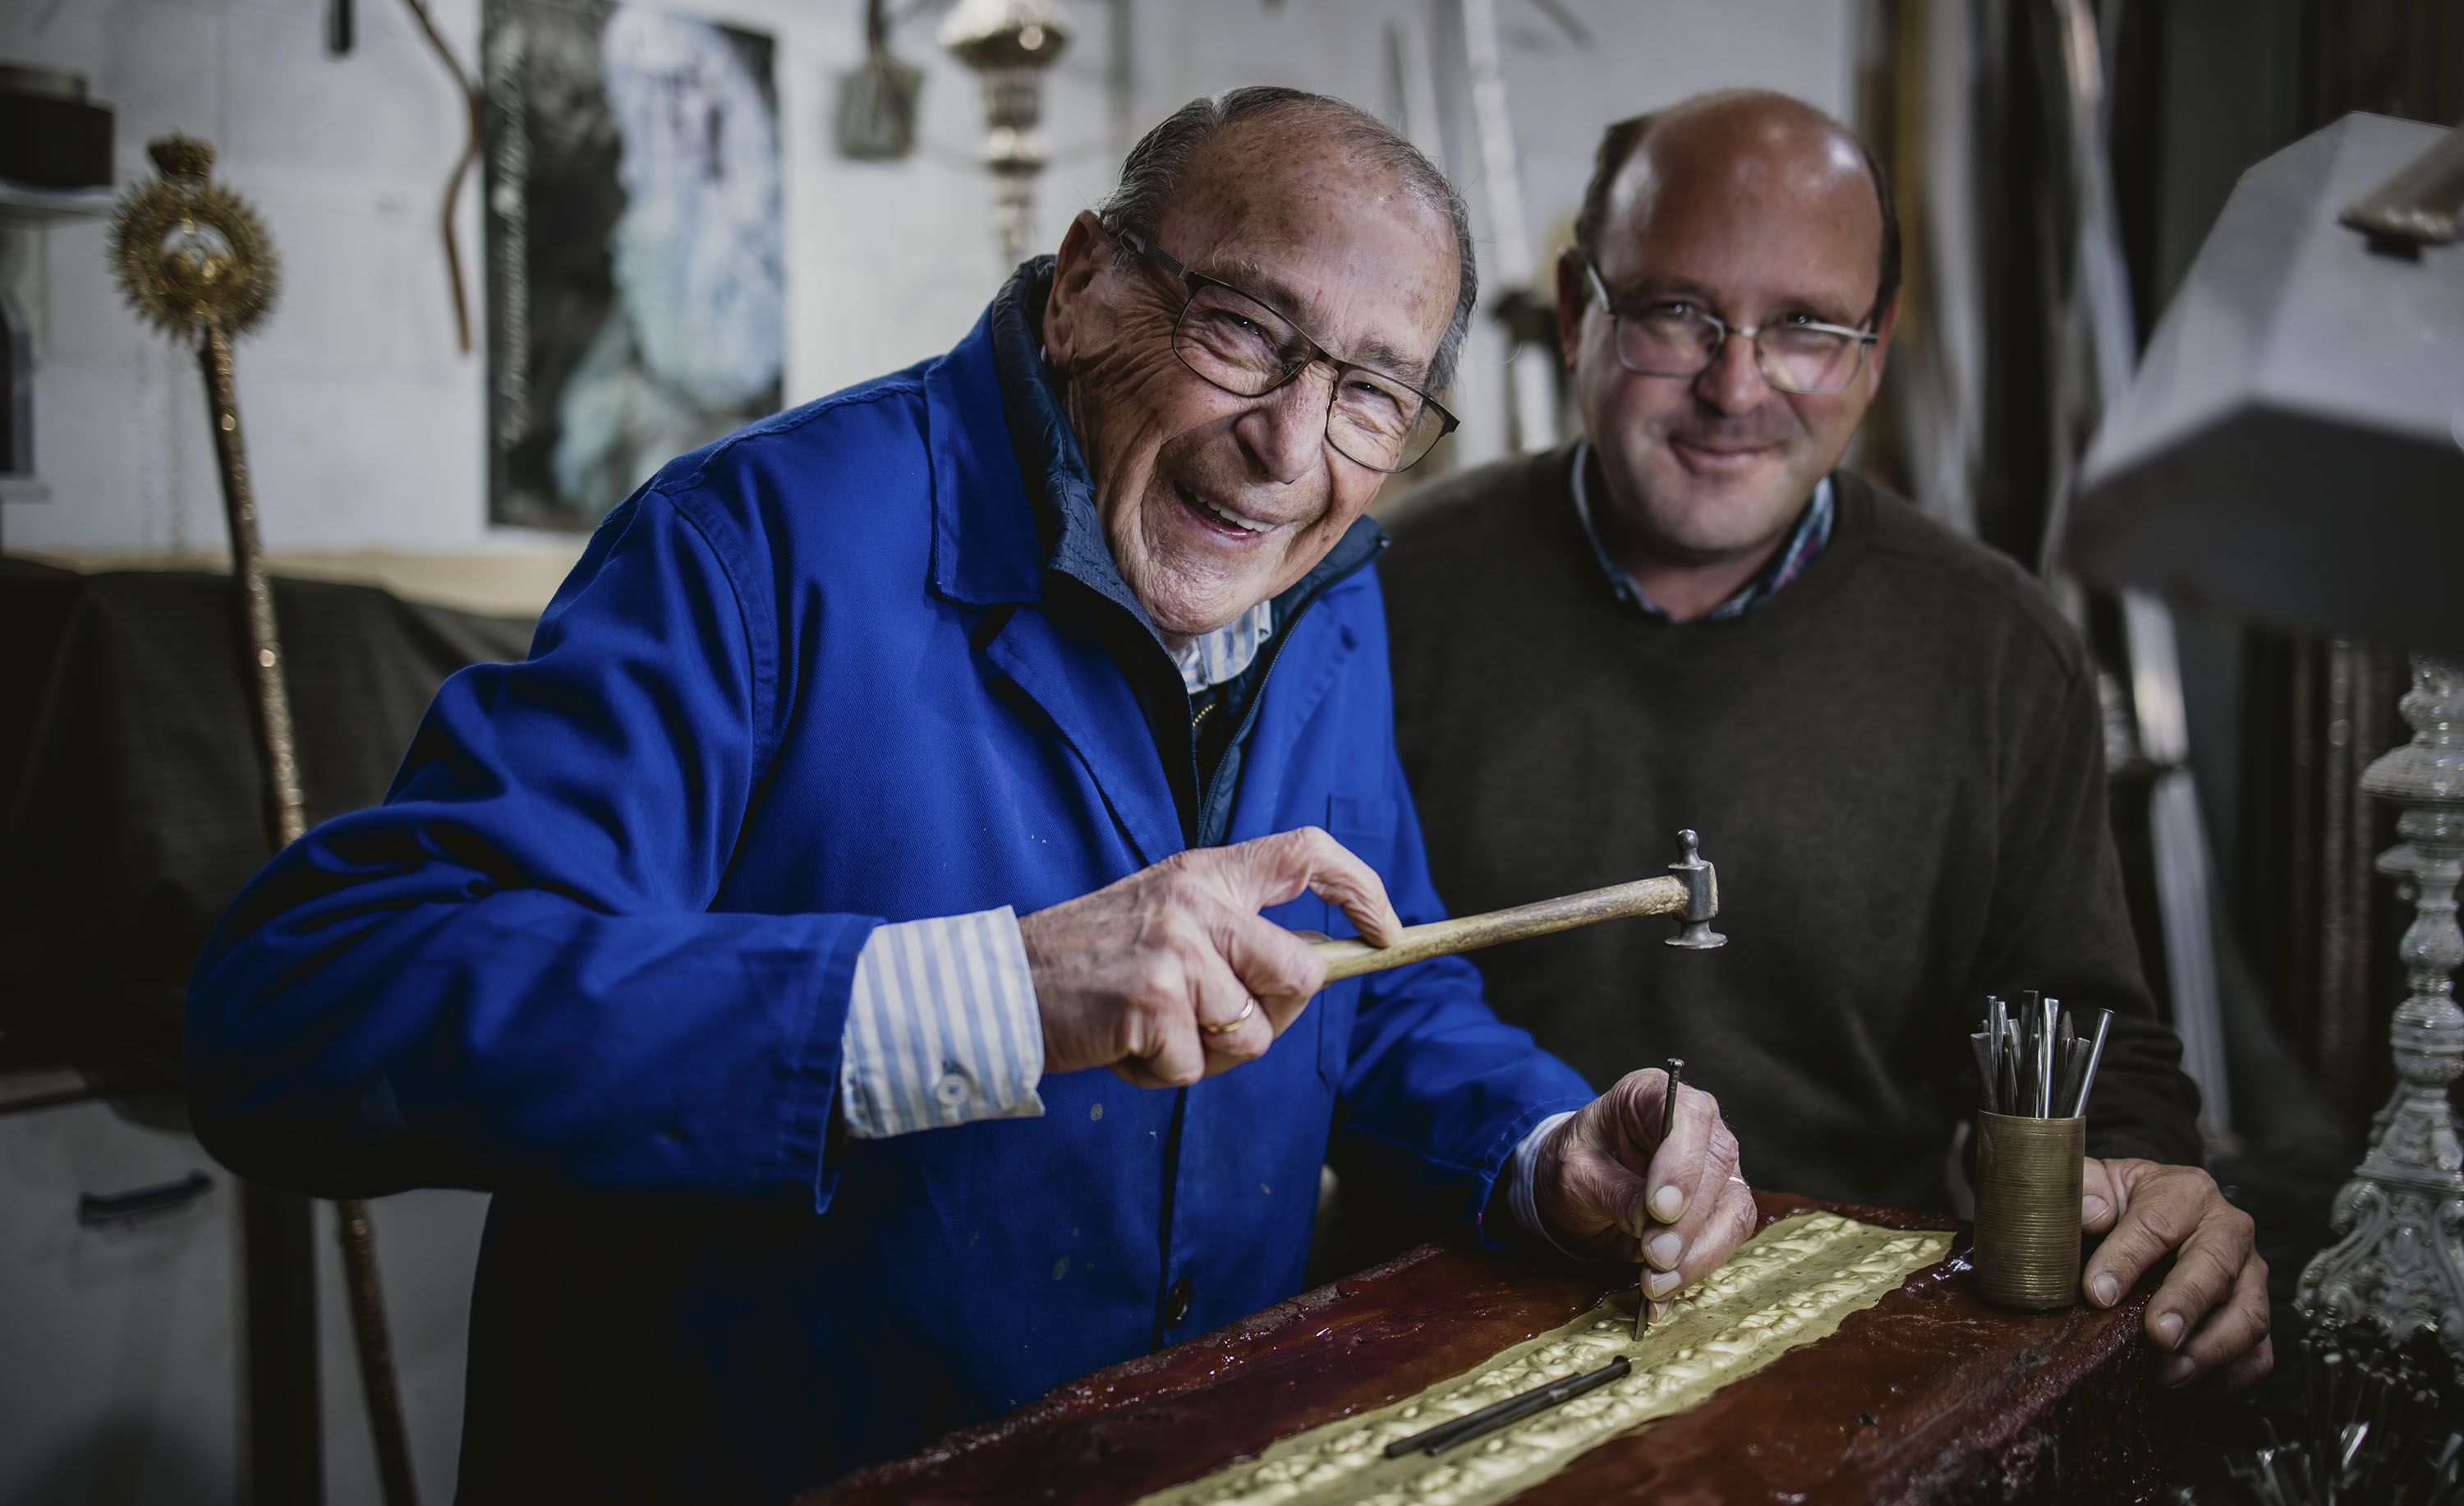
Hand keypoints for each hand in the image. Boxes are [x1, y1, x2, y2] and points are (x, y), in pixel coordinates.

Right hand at [1018, 828, 1401, 1088]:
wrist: (999, 987)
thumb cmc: (1088, 964)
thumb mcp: (1162, 919)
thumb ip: (1229, 933)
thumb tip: (1312, 972)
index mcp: (1204, 874)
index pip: (1306, 853)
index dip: (1362, 889)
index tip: (1386, 930)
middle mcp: (1197, 902)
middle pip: (1301, 975)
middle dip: (1272, 1018)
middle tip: (1213, 1023)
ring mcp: (1177, 949)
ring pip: (1254, 1035)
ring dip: (1208, 1054)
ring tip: (1153, 1031)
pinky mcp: (1155, 1000)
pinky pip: (1196, 1067)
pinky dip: (1160, 1074)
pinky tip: (1123, 1046)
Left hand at [1528, 1067, 1756, 1307]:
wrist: (1575, 1187)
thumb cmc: (1573, 1164)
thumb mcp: (1575, 1174)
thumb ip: (1614, 1192)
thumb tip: (1653, 1223)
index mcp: (1653, 1094)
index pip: (1689, 1115)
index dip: (1682, 1163)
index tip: (1660, 1209)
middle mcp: (1696, 1125)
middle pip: (1717, 1165)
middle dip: (1689, 1221)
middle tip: (1655, 1257)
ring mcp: (1714, 1167)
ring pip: (1732, 1209)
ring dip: (1698, 1255)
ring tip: (1654, 1285)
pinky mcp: (1719, 1207)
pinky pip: (1725, 1239)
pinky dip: (1696, 1272)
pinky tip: (1662, 1297)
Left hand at [2080, 1158, 2270, 1389]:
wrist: (2149, 1219)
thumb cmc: (2119, 1205)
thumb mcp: (2094, 1184)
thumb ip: (2084, 1189)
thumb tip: (2093, 1211)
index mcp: (2186, 1192)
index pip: (2159, 1223)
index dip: (2127, 1259)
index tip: (2098, 1292)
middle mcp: (2228, 1231)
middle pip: (2217, 1267)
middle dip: (2187, 1304)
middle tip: (2158, 1336)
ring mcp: (2249, 1276)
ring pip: (2249, 1314)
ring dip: (2212, 1349)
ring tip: (2170, 1374)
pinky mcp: (2254, 1316)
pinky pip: (2258, 1353)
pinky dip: (2230, 1377)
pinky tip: (2190, 1388)